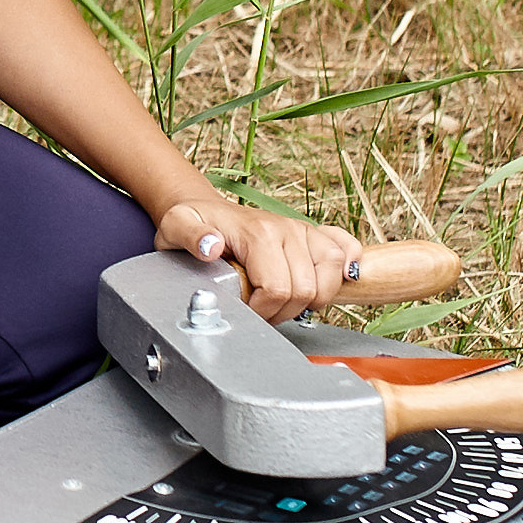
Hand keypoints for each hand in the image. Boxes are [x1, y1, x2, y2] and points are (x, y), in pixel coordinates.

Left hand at [153, 194, 361, 321]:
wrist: (206, 210)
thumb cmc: (193, 223)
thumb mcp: (177, 227)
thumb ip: (190, 236)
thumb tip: (211, 246)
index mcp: (259, 232)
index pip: (279, 289)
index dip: (263, 311)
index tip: (247, 311)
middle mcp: (287, 229)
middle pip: (306, 289)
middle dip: (284, 311)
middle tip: (263, 310)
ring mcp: (303, 231)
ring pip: (332, 274)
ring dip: (313, 298)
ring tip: (286, 301)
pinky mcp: (315, 235)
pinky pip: (346, 249)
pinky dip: (346, 267)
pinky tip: (328, 279)